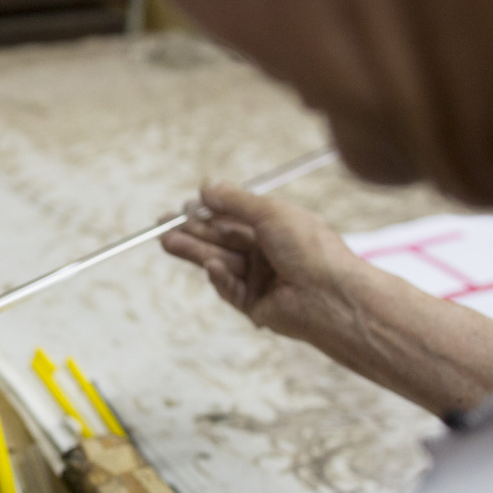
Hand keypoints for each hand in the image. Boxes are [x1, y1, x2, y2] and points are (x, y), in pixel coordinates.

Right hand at [160, 183, 360, 345]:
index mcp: (275, 227)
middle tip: (162, 226)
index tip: (184, 207)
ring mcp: (259, 278)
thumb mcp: (270, 212)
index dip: (209, 212)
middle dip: (192, 231)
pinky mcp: (253, 304)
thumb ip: (235, 201)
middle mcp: (266, 251)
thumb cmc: (309, 248)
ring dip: (194, 251)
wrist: (330, 295)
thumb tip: (205, 188)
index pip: (234, 217)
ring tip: (167, 242)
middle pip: (221, 239)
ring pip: (219, 261)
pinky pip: (229, 288)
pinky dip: (220, 277)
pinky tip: (211, 266)